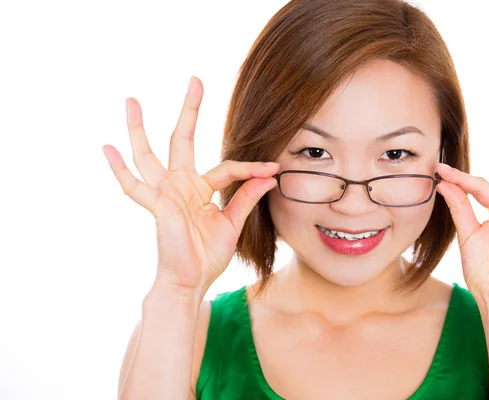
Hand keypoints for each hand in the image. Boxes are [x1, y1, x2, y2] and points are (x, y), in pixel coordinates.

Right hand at [102, 76, 279, 293]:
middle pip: (181, 140)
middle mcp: (181, 185)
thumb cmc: (208, 256)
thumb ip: (246, 199)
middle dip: (189, 111)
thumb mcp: (232, 224)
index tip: (273, 168)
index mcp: (200, 189)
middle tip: (195, 80)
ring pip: (149, 155)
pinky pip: (134, 186)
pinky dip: (119, 168)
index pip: (227, 168)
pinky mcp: (156, 205)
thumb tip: (269, 177)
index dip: (250, 168)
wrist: (190, 281)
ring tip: (131, 100)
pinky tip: (107, 148)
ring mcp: (165, 193)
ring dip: (139, 128)